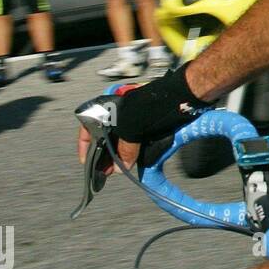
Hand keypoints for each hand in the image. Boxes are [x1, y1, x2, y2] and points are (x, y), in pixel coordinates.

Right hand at [75, 66, 207, 174]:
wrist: (183, 95)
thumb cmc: (154, 104)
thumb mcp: (132, 127)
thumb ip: (124, 148)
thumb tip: (120, 167)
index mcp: (107, 108)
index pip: (87, 127)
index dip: (85, 146)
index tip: (87, 163)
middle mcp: (117, 113)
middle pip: (104, 136)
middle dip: (104, 155)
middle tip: (107, 172)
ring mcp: (133, 118)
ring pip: (121, 140)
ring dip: (120, 155)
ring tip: (119, 170)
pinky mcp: (147, 124)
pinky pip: (136, 141)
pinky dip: (134, 152)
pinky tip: (132, 162)